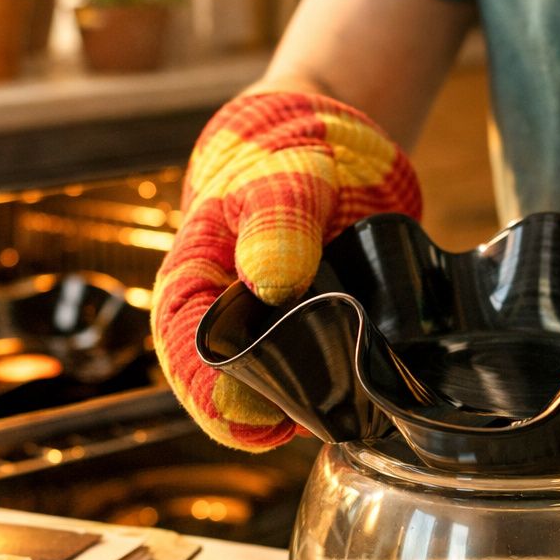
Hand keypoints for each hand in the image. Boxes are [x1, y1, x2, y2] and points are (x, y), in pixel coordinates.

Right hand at [151, 91, 421, 450]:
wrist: (327, 142)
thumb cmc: (284, 155)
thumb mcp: (282, 179)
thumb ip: (276, 227)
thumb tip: (270, 287)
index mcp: (189, 290)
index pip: (189, 366)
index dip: (220, 401)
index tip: (263, 417)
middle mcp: (222, 326)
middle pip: (232, 399)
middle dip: (276, 413)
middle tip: (326, 411)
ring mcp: (269, 337)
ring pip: (282, 397)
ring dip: (315, 405)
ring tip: (354, 399)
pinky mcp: (313, 340)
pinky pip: (323, 382)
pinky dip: (344, 390)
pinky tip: (370, 389)